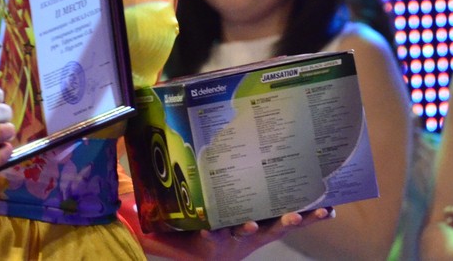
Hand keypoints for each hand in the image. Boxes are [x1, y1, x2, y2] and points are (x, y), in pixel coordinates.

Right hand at [137, 208, 332, 260]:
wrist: (199, 253)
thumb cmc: (175, 234)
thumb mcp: (159, 228)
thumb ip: (141, 215)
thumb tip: (123, 198)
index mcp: (207, 237)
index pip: (214, 234)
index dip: (223, 231)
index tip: (230, 227)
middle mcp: (231, 238)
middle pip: (246, 231)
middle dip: (257, 225)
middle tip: (262, 222)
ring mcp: (251, 235)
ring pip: (272, 227)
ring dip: (290, 219)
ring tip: (302, 213)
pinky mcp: (266, 229)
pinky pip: (289, 223)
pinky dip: (309, 216)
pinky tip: (329, 210)